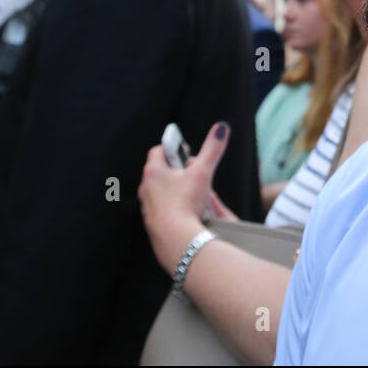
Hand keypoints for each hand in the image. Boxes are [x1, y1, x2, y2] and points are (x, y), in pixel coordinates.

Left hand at [138, 121, 230, 273]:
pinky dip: (173, 207)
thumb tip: (222, 128)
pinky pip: (162, 209)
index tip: (186, 152)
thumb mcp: (203, 172)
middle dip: (176, 170)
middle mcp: (146, 187)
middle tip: (193, 172)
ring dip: (174, 189)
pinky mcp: (152, 222)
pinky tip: (187, 213)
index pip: (159, 150)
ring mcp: (147, 206)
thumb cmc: (185, 202)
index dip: (174, 149)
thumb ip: (212, 149)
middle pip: (160, 171)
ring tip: (192, 194)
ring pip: (160, 191)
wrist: (175, 239)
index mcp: (153, 171)